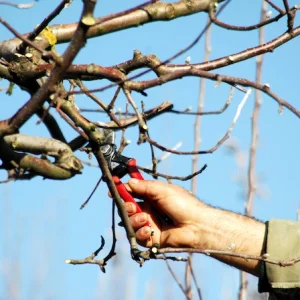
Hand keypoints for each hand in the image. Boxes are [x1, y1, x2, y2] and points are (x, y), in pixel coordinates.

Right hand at [123, 179, 264, 275]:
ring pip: (131, 223)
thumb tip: (128, 182)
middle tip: (130, 206)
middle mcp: (150, 210)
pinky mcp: (152, 239)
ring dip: (134, 220)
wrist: (197, 226)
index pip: (133, 192)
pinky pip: (138, 237)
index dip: (123, 191)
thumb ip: (144, 186)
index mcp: (153, 197)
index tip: (113, 189)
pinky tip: (149, 229)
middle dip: (126, 206)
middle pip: (128, 208)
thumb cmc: (183, 204)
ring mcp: (150, 224)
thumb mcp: (162, 190)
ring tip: (144, 218)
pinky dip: (141, 232)